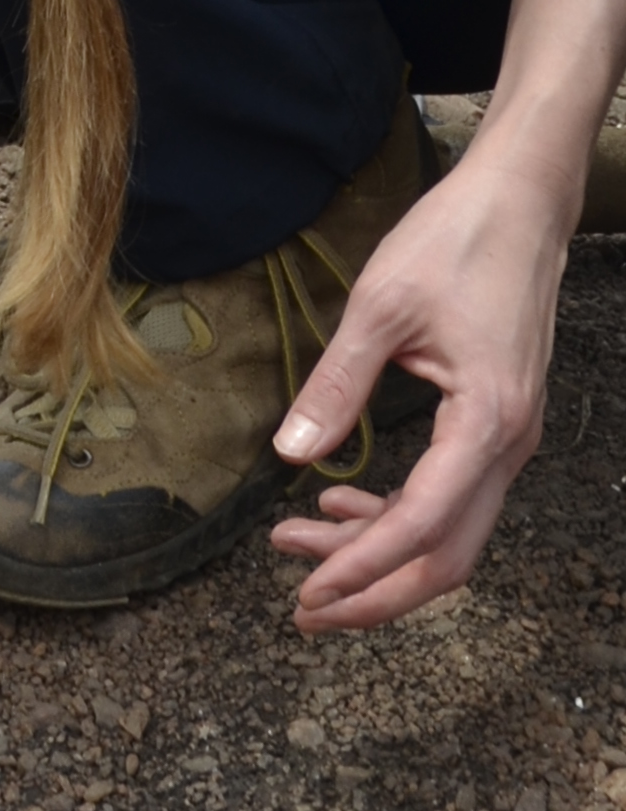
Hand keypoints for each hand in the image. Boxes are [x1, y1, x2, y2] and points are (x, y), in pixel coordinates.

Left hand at [266, 140, 569, 629]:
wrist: (520, 203)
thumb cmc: (456, 241)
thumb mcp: (381, 306)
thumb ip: (336, 383)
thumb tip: (290, 452)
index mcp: (487, 421)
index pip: (424, 523)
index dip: (365, 564)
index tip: (310, 589)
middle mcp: (508, 444)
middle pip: (448, 555)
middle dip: (375, 590)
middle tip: (304, 607)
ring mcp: (508, 438)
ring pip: (449, 531)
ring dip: (377, 551)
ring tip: (297, 545)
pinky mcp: (496, 424)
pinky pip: (451, 495)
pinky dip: (396, 513)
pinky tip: (339, 499)